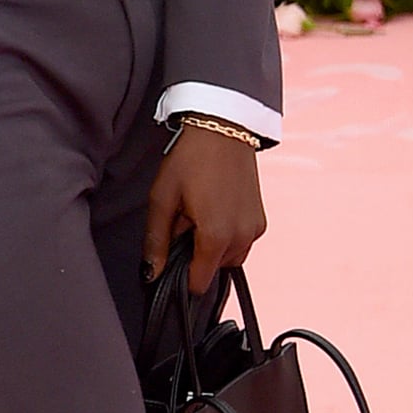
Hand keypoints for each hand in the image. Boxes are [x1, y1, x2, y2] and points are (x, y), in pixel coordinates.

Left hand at [144, 128, 266, 296]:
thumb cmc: (189, 160)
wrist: (224, 128)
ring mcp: (254, 229)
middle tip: (185, 221)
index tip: (171, 258)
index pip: (199, 283)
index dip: (181, 277)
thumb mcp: (162, 199)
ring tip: (199, 213)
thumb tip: (151, 274)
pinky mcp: (261, 220)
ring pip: (228, 258)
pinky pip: (241, 242)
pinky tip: (215, 209)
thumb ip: (156, 242)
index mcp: (215, 237)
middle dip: (196, 254)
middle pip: (213, 270)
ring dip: (212, 246)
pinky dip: (227, 235)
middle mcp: (241, 238)